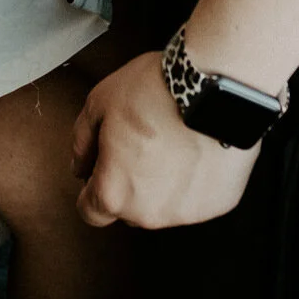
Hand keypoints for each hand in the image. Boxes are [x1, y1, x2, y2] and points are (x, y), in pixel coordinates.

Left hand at [73, 53, 259, 227]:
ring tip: (172, 141)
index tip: (102, 168)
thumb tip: (80, 164)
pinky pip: (197, 197)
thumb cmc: (158, 91)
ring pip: (163, 204)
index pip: (90, 211)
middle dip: (129, 181)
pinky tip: (196, 148)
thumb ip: (82, 141)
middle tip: (141, 143)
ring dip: (162, 182)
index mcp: (113, 192)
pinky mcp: (217, 204)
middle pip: (128, 208)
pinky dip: (194, 179)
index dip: (92, 186)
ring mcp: (185, 212)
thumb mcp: (100, 102)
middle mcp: (148, 213)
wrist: (216, 85)